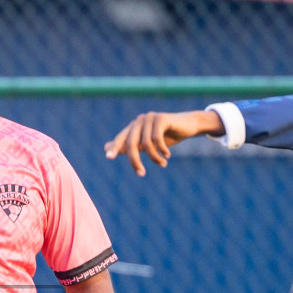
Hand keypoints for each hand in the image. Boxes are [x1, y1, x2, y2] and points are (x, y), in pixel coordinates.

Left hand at [103, 109, 222, 175]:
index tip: (108, 157)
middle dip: (135, 161)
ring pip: (145, 144)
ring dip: (154, 158)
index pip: (121, 139)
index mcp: (134, 127)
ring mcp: (150, 118)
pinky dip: (161, 150)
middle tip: (141, 174)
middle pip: (131, 144)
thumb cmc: (166, 136)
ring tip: (163, 163)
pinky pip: (156, 139)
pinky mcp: (161, 118)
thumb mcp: (146, 143)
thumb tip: (104, 148)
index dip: (114, 147)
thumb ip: (128, 145)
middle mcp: (139, 121)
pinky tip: (167, 155)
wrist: (187, 126)